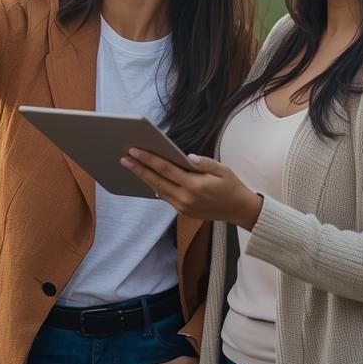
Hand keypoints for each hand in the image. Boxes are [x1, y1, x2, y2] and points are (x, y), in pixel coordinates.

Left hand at [122, 150, 263, 228]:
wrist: (239, 210)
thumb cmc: (231, 186)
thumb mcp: (222, 169)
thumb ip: (204, 163)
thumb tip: (187, 157)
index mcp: (194, 185)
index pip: (166, 169)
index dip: (148, 159)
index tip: (134, 151)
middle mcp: (185, 198)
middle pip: (156, 181)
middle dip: (138, 169)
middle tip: (123, 158)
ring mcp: (183, 207)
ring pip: (158, 190)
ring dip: (144, 178)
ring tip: (131, 166)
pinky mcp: (183, 212)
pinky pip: (165, 197)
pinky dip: (155, 187)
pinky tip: (147, 178)